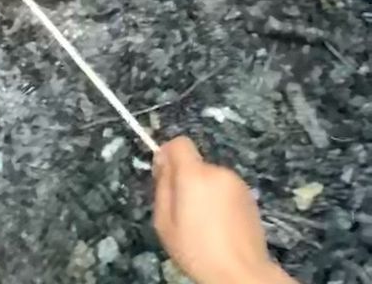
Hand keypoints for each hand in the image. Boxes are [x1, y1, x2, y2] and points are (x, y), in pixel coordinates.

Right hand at [154, 138, 289, 283]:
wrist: (243, 275)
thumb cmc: (198, 251)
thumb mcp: (164, 222)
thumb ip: (162, 186)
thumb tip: (164, 163)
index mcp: (195, 175)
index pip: (179, 143)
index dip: (168, 155)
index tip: (164, 177)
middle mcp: (218, 172)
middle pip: (195, 165)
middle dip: (187, 180)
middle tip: (184, 212)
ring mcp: (238, 185)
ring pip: (211, 179)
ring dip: (205, 192)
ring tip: (206, 224)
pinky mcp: (251, 198)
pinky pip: (226, 190)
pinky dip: (221, 202)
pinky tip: (222, 227)